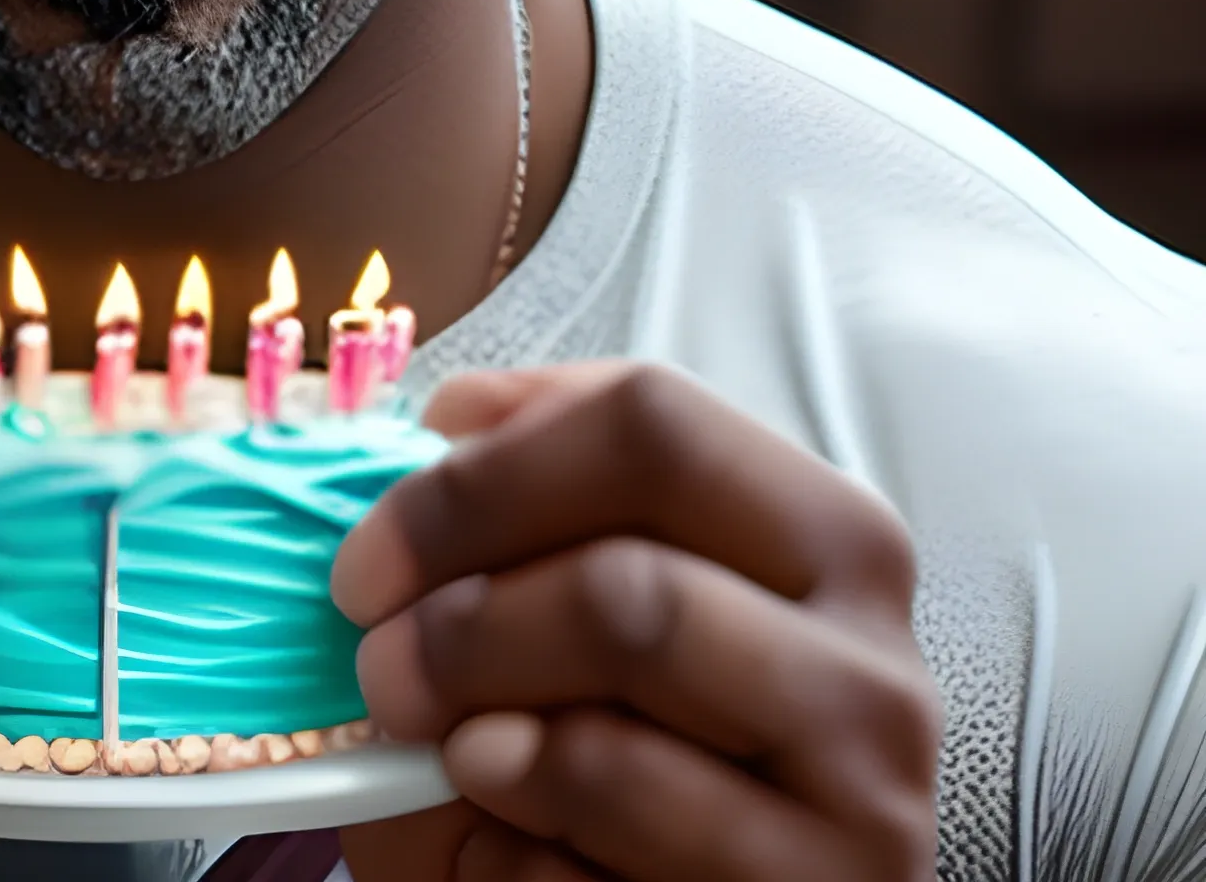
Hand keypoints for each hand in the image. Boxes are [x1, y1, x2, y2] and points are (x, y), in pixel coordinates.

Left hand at [331, 364, 939, 881]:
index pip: (652, 425)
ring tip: (448, 754)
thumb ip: (538, 496)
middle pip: (629, 588)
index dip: (481, 481)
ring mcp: (862, 817)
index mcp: (823, 532)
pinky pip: (604, 877)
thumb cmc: (630, 739)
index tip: (371, 552)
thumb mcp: (578, 594)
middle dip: (463, 626)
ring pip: (609, 747)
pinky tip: (518, 847)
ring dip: (474, 747)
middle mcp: (873, 666)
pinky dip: (514, 858)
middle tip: (378, 666)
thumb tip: (459, 409)